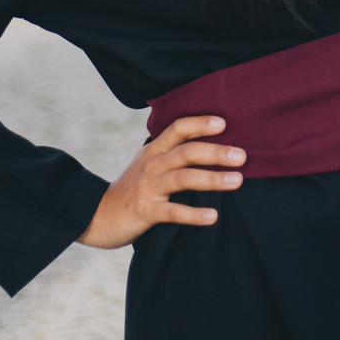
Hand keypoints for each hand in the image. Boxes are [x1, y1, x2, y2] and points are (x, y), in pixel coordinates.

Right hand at [76, 115, 245, 249]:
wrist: (96, 215)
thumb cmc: (131, 188)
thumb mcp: (147, 163)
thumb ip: (170, 153)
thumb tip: (206, 144)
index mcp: (154, 150)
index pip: (177, 129)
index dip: (200, 123)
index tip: (224, 123)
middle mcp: (152, 165)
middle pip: (186, 151)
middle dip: (215, 151)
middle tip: (242, 155)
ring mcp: (147, 187)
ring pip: (183, 178)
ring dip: (212, 178)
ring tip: (237, 181)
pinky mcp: (145, 211)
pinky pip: (172, 211)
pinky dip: (193, 213)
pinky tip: (213, 216)